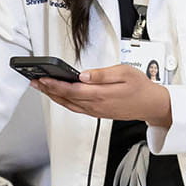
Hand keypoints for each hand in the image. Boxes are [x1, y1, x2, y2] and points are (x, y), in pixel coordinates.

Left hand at [31, 64, 172, 126]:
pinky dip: (64, 101)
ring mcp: (96, 111)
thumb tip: (84, 75)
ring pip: (69, 105)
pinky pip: (76, 108)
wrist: (150, 104)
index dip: (55, 85)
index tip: (42, 78)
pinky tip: (58, 95)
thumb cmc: (140, 87)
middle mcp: (96, 106)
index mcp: (101, 94)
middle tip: (34, 81)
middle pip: (66, 98)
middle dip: (49, 90)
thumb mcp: (124, 73)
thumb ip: (102, 74)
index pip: (72, 90)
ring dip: (53, 96)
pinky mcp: (97, 113)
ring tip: (41, 87)